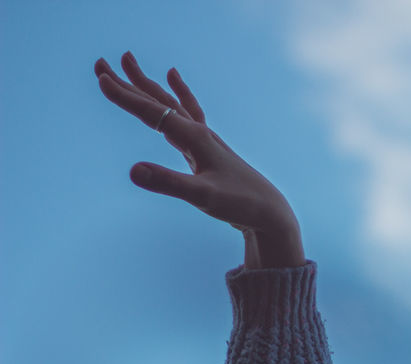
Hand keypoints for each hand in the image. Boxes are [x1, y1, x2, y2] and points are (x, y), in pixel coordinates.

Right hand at [95, 52, 300, 240]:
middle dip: (129, 83)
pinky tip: (174, 83)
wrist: (270, 214)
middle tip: (101, 62)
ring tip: (130, 64)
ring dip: (148, 86)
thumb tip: (133, 171)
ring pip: (171, 105)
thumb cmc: (241, 204)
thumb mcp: (202, 197)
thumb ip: (168, 183)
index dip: (125, 97)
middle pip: (159, 101)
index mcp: (195, 138)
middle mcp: (200, 133)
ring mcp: (205, 141)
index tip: (99, 79)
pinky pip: (188, 115)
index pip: (153, 112)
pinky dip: (178, 96)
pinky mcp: (208, 151)